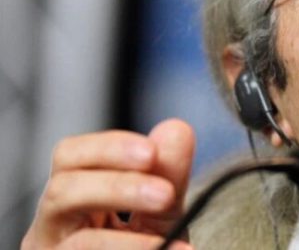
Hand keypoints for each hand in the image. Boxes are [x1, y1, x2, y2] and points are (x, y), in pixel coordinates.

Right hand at [21, 119, 194, 248]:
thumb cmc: (145, 249)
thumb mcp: (160, 211)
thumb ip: (168, 173)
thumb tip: (176, 129)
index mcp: (73, 197)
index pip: (71, 156)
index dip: (108, 148)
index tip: (151, 151)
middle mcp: (53, 228)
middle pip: (63, 190)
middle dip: (117, 186)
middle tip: (166, 195)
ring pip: (77, 243)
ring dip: (127, 240)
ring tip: (171, 241)